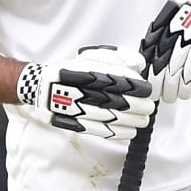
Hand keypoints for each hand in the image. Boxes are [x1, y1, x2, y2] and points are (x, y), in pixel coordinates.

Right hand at [17, 46, 156, 141]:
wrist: (41, 87)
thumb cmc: (70, 72)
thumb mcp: (90, 57)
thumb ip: (115, 57)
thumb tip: (138, 63)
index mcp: (84, 71)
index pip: (115, 78)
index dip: (134, 86)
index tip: (147, 90)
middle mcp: (79, 89)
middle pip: (113, 99)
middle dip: (136, 106)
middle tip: (149, 108)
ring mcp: (75, 108)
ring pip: (108, 117)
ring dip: (129, 121)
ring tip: (143, 121)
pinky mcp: (72, 123)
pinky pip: (98, 130)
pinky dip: (116, 132)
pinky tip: (130, 132)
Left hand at [141, 0, 190, 100]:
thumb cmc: (184, 21)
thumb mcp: (166, 26)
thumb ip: (155, 44)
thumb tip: (145, 69)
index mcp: (159, 28)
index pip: (150, 56)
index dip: (149, 75)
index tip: (148, 90)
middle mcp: (172, 31)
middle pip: (161, 64)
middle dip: (159, 85)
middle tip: (160, 97)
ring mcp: (189, 35)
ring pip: (176, 68)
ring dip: (173, 88)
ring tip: (172, 98)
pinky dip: (188, 83)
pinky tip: (185, 92)